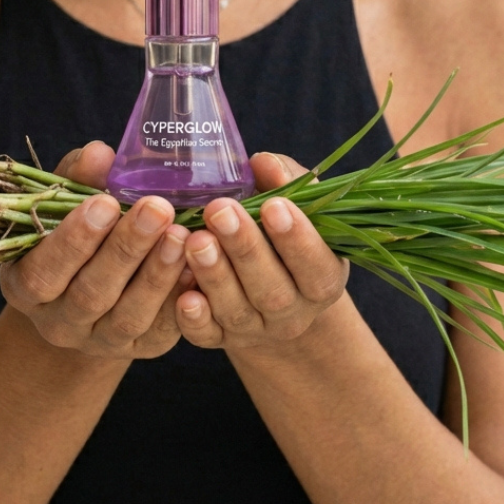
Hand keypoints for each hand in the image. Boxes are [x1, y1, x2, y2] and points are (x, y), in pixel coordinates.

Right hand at [0, 142, 192, 358]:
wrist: (90, 289)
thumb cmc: (77, 230)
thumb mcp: (67, 202)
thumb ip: (79, 178)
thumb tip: (99, 153)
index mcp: (27, 286)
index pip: (43, 271)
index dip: (74, 239)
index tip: (105, 202)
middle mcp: (59, 322)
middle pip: (90, 293)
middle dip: (125, 249)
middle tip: (157, 209)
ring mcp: (100, 340)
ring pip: (128, 316)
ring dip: (156, 275)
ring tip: (181, 235)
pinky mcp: (141, 348)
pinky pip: (161, 330)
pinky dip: (179, 299)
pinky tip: (196, 266)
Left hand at [176, 152, 348, 351]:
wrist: (267, 288)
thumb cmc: (279, 231)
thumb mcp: (294, 204)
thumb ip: (284, 181)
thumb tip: (264, 163)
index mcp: (321, 278)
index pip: (316, 265)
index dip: (298, 239)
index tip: (275, 206)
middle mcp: (293, 312)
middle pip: (272, 289)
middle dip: (245, 248)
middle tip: (219, 211)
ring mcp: (256, 330)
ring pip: (237, 312)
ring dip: (215, 276)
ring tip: (195, 240)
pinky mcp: (221, 339)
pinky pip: (207, 337)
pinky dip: (195, 319)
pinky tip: (183, 295)